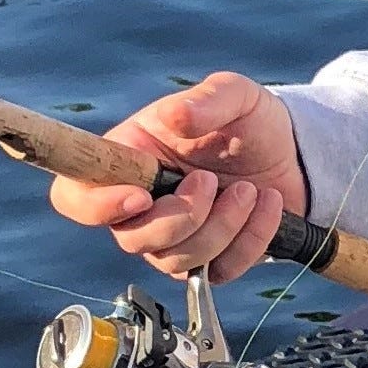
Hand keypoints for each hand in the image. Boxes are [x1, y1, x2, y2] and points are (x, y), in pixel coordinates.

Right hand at [48, 71, 310, 283]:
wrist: (291, 152)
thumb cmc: (248, 121)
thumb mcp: (236, 95)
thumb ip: (209, 98)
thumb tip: (178, 115)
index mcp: (129, 159)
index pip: (75, 196)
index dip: (95, 206)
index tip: (140, 196)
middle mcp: (141, 205)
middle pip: (131, 239)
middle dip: (181, 216)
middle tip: (212, 181)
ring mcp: (172, 239)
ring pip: (175, 261)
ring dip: (222, 226)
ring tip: (251, 190)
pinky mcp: (208, 261)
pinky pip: (218, 272)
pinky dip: (251, 240)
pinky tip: (269, 205)